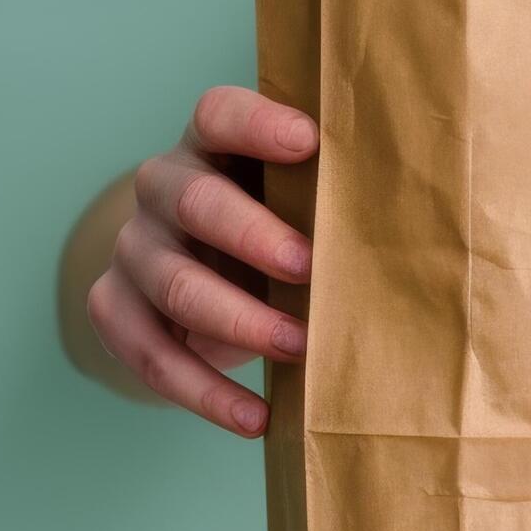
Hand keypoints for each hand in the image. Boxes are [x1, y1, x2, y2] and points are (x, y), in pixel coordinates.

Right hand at [86, 86, 317, 436]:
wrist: (200, 272)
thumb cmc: (276, 222)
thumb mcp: (297, 198)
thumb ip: (331, 191)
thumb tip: (417, 213)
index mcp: (212, 143)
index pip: (219, 114)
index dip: (258, 124)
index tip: (310, 142)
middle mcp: (162, 186)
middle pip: (195, 201)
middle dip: (254, 236)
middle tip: (310, 267)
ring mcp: (133, 247)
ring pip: (174, 284)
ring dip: (240, 321)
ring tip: (300, 347)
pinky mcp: (114, 308)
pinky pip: (151, 355)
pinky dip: (205, 393)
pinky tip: (256, 417)